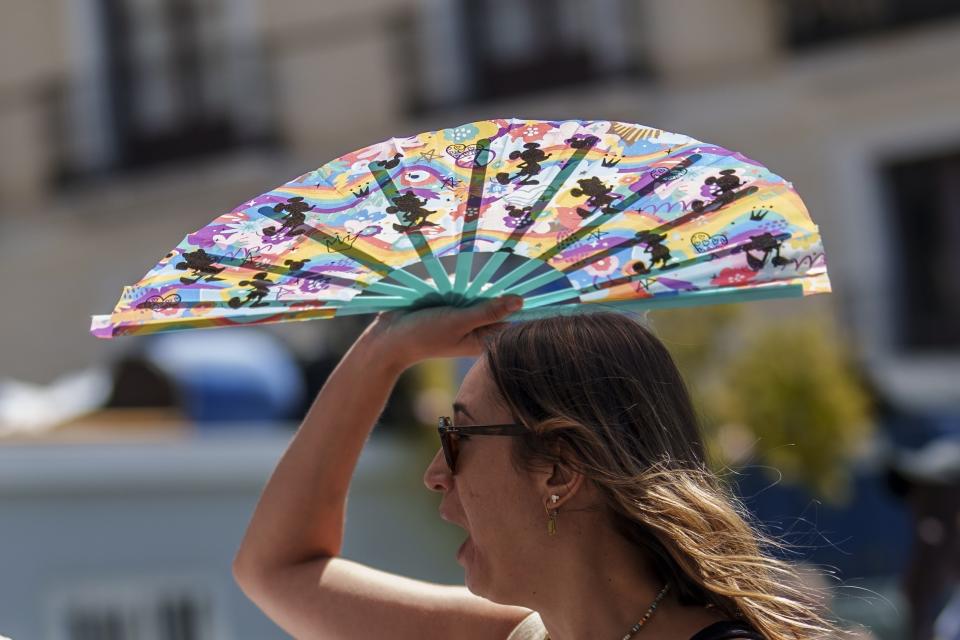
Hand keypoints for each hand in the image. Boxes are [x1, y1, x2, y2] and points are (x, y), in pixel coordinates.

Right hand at [357, 295, 523, 371]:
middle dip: (485, 290)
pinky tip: (436, 293)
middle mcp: (475, 326)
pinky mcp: (447, 306)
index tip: (531, 281)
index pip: (510, 317)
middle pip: (493, 300)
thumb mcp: (459, 322)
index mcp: (484, 337)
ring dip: (464, 286)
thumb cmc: (425, 335)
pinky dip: (450, 286)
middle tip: (468, 295)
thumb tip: (520, 300)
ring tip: (446, 299)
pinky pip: (456, 289)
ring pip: (474, 291)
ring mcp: (461, 315)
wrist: (388, 338)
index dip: (517, 300)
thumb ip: (488, 311)